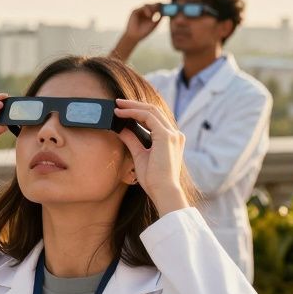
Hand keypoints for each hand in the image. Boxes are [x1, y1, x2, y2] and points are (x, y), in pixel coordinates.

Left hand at [113, 99, 188, 214]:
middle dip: (134, 105)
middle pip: (153, 111)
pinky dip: (133, 113)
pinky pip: (148, 117)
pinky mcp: (166, 136)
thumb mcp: (140, 155)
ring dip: (132, 106)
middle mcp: (174, 134)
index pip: (155, 118)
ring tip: (118, 105)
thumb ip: (133, 141)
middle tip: (118, 102)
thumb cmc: (153, 179)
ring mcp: (172, 134)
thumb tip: (122, 129)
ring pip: (151, 110)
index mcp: (171, 139)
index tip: (123, 110)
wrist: (163, 191)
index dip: (138, 111)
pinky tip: (121, 114)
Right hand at [123, 3, 162, 41]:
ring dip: (152, 8)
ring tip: (155, 14)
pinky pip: (142, 8)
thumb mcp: (154, 24)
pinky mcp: (135, 11)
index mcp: (150, 14)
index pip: (156, 8)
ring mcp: (140, 11)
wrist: (135, 36)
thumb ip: (159, 18)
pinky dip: (147, 10)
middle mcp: (145, 12)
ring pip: (148, 5)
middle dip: (157, 5)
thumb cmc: (144, 32)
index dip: (161, 6)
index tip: (166, 6)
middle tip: (162, 6)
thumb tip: (165, 12)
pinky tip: (149, 15)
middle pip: (152, 5)